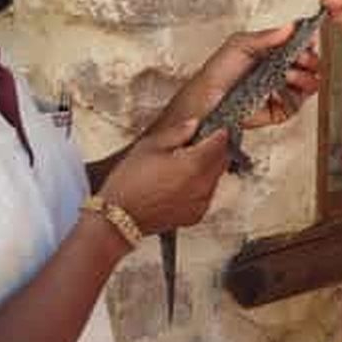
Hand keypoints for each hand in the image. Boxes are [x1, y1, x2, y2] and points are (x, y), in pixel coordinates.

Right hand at [99, 120, 229, 234]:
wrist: (120, 217)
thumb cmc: (129, 182)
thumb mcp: (149, 147)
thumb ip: (177, 133)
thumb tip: (193, 124)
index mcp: (194, 164)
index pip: (220, 143)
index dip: (219, 132)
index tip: (216, 128)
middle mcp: (203, 185)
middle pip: (222, 161)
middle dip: (216, 149)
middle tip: (202, 142)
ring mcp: (201, 202)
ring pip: (216, 178)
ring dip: (209, 167)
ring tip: (187, 163)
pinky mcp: (196, 215)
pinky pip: (207, 194)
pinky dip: (202, 185)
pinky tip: (183, 182)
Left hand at [154, 24, 320, 133]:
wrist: (206, 101)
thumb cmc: (218, 72)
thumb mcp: (240, 44)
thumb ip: (268, 36)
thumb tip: (291, 26)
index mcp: (273, 52)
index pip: (301, 45)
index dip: (307, 43)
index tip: (307, 41)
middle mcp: (280, 70)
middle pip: (311, 64)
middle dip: (309, 60)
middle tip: (301, 58)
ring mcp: (282, 90)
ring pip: (310, 84)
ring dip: (304, 77)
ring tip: (288, 74)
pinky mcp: (281, 110)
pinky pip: (297, 104)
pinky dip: (293, 96)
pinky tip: (281, 89)